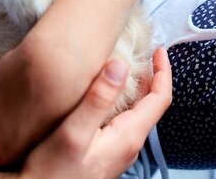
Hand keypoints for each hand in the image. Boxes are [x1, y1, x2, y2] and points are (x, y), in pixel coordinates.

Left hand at [0, 36, 95, 164]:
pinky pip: (55, 128)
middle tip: (20, 92)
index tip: (1, 96)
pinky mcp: (71, 133)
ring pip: (35, 136)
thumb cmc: (18, 74)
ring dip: (35, 118)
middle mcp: (24, 158)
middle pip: (13, 142)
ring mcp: (49, 147)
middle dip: (14, 121)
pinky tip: (55, 95)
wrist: (60, 60)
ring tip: (37, 91)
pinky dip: (53, 114)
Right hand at [18, 48, 171, 178]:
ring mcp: (118, 149)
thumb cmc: (52, 172)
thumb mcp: (73, 131)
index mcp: (128, 136)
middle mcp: (128, 144)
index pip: (160, 100)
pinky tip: (105, 91)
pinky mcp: (105, 151)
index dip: (163, 72)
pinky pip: (123, 119)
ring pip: (137, 111)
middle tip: (144, 51)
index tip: (159, 50)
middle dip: (152, 76)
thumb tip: (120, 65)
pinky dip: (122, 98)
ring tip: (127, 64)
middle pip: (151, 104)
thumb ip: (98, 99)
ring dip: (137, 87)